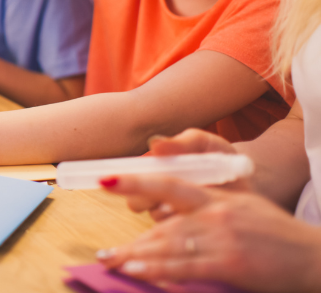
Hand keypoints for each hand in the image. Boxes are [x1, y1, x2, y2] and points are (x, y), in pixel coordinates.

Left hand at [98, 177, 320, 291]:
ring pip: (169, 244)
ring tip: (112, 262)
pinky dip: (159, 268)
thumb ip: (208, 200)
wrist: (313, 256)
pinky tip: (138, 271)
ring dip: (137, 256)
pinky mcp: (231, 261)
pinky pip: (186, 265)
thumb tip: (169, 207)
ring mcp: (222, 236)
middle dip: (131, 239)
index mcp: (216, 196)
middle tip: (104, 252)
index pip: (168, 184)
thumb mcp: (243, 205)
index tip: (105, 180)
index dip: (135, 182)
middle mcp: (215, 212)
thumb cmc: (276, 234)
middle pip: (162, 222)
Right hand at [125, 129, 244, 219]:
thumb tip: (153, 143)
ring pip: (153, 216)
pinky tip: (202, 214)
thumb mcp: (204, 145)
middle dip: (148, 199)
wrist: (246, 183)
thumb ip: (181, 143)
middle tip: (168, 193)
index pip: (131, 176)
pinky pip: (172, 231)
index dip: (128, 180)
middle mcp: (156, 190)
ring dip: (169, 211)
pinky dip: (184, 222)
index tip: (126, 181)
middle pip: (134, 200)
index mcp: (156, 167)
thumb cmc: (220, 158)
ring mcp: (167, 210)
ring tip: (196, 201)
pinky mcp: (182, 229)